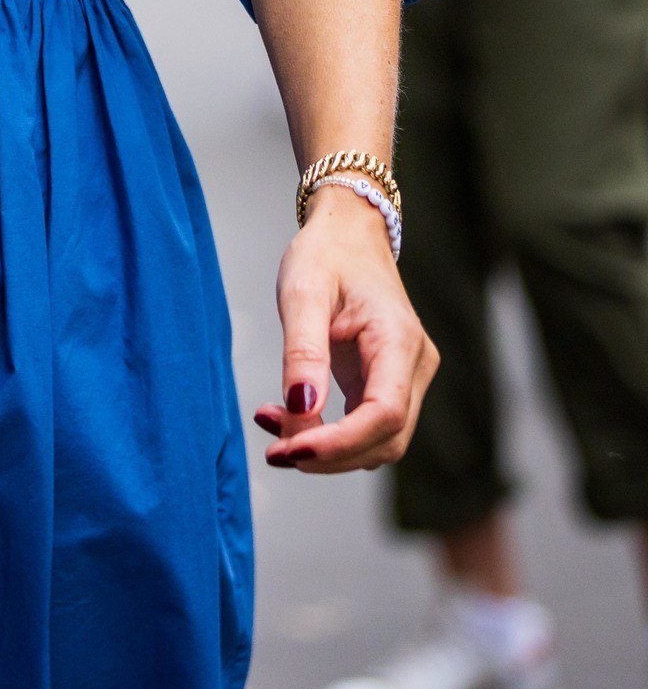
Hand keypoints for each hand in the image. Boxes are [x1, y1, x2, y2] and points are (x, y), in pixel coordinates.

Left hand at [252, 185, 436, 474]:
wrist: (348, 234)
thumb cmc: (327, 255)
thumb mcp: (302, 293)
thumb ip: (302, 351)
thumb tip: (302, 408)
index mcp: (399, 339)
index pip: (385, 414)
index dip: (341, 443)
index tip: (291, 450)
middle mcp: (414, 365)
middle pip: (385, 439)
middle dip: (329, 454)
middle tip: (274, 449)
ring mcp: (405, 377)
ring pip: (378, 441)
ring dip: (327, 450)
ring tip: (273, 425)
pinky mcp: (387, 383)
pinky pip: (365, 426)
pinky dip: (328, 434)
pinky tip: (286, 417)